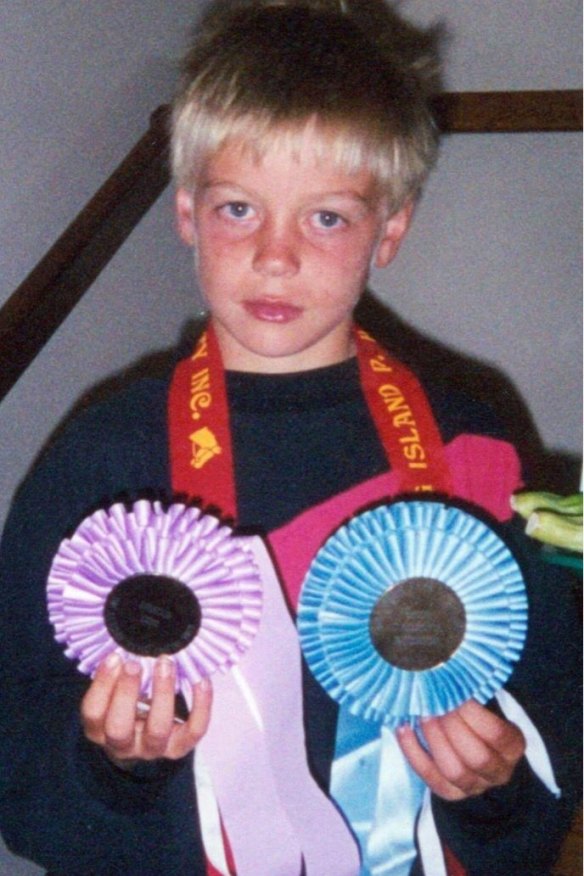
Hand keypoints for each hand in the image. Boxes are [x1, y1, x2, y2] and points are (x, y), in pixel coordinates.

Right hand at [81, 652, 211, 764]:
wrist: (143, 737)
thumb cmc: (126, 704)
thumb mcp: (113, 691)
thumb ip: (115, 673)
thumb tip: (122, 642)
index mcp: (100, 730)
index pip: (93, 713)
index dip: (102, 686)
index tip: (114, 657)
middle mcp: (123, 745)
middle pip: (119, 728)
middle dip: (127, 693)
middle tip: (134, 664)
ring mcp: (152, 748)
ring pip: (158, 729)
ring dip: (162, 694)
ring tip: (165, 664)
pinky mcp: (180, 747)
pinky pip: (194, 730)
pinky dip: (201, 705)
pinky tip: (200, 680)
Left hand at [396, 699, 524, 799]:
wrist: (474, 747)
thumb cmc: (477, 715)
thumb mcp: (485, 702)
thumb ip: (473, 691)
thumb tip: (450, 671)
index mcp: (512, 746)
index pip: (496, 734)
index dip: (474, 714)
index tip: (456, 693)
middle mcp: (498, 771)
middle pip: (476, 757)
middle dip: (452, 727)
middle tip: (436, 703)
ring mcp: (475, 786)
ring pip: (454, 771)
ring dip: (434, 739)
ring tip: (422, 714)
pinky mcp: (451, 793)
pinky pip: (430, 777)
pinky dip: (413, 753)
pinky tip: (403, 729)